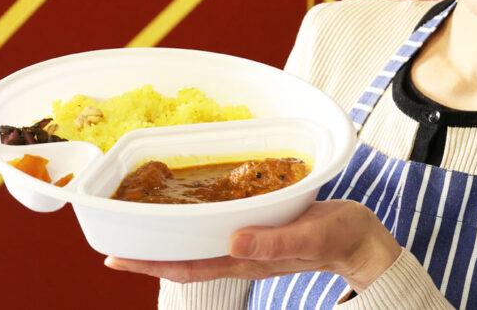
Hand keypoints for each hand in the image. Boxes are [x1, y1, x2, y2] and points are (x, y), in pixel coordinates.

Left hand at [104, 200, 401, 292]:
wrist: (362, 239)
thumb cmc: (340, 236)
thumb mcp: (310, 234)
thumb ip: (274, 242)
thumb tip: (232, 241)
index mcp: (248, 260)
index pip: (188, 268)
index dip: (150, 264)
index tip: (115, 258)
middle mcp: (243, 256)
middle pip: (185, 259)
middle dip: (149, 253)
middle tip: (114, 240)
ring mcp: (251, 245)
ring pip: (199, 246)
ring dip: (170, 238)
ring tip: (143, 224)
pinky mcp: (262, 231)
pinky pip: (220, 230)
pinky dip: (198, 223)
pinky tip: (192, 210)